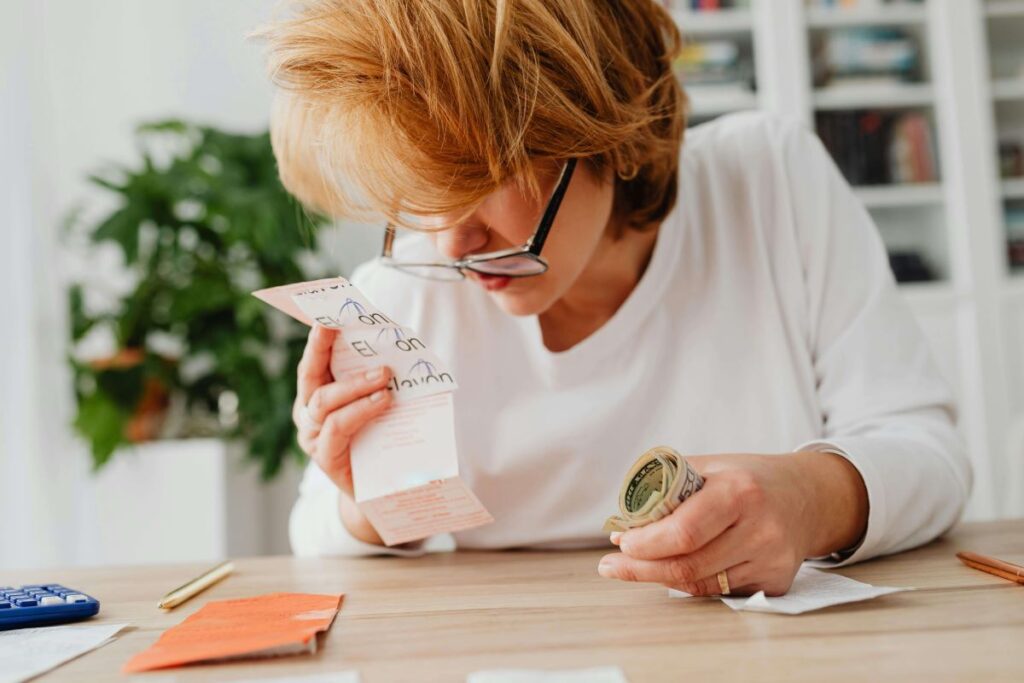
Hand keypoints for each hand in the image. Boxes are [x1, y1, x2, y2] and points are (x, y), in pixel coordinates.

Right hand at [293, 325, 393, 542]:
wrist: (382, 490)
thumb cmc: (380, 438)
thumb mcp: (380, 402)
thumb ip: (380, 378)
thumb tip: (399, 345)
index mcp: (317, 392)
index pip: (314, 359)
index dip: (318, 336)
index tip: (327, 312)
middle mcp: (308, 411)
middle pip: (310, 374)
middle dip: (325, 349)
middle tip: (346, 327)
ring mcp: (312, 435)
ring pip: (325, 401)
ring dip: (355, 385)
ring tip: (384, 378)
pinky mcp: (324, 457)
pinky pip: (337, 428)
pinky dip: (360, 410)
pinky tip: (382, 402)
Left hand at [597, 452, 867, 595]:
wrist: (807, 496)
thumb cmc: (748, 478)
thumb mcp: (710, 466)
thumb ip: (668, 488)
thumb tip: (624, 523)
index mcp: (740, 491)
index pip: (683, 531)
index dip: (646, 543)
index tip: (621, 541)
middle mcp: (760, 529)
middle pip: (688, 566)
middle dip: (642, 568)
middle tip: (613, 565)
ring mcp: (770, 560)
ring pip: (700, 584)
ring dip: (660, 578)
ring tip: (633, 567)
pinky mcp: (776, 582)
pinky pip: (719, 591)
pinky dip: (690, 583)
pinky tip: (673, 571)